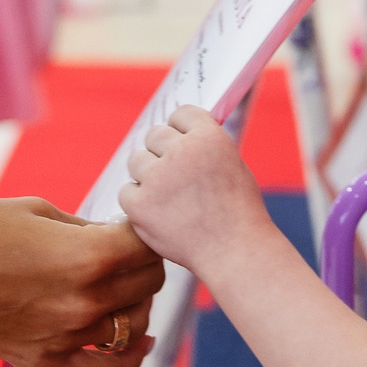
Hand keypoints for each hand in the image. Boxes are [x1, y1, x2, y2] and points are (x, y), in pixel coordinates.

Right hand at [0, 187, 165, 366]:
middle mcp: (85, 302)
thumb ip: (85, 230)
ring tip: (126, 286)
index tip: (133, 224)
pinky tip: (141, 344)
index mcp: (89, 257)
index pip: (148, 247)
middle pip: (147, 286)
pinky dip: (127, 359)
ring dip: (135, 304)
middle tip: (130, 250)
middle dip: (145, 264)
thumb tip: (115, 238)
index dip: (144, 230)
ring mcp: (66, 337)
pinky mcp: (43, 362)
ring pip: (132, 326)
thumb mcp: (38, 212)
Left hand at [118, 106, 272, 268]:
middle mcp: (182, 151)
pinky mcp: (140, 205)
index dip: (181, 131)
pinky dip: (138, 202)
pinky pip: (127, 192)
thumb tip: (178, 134)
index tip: (183, 145)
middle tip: (175, 177)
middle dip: (162, 152)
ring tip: (169, 198)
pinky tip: (159, 215)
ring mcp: (158, 178)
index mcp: (209, 137)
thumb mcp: (232, 164)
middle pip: (154, 135)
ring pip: (136, 160)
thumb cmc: (239, 212)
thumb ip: (204, 146)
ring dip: (148, 175)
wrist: (235, 252)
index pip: (181, 114)